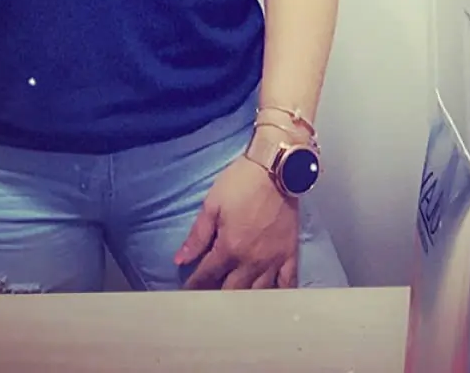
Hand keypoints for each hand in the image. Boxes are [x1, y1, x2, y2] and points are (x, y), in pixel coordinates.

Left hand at [175, 155, 299, 290]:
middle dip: (217, 296)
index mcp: (229, 248)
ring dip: (244, 298)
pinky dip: (279, 293)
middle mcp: (251, 260)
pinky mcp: (289, 253)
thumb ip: (197, 235)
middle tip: (208, 298)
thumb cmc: (240, 182)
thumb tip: (180, 259)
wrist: (276, 167)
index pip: (207, 275)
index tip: (187, 292)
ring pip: (258, 292)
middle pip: (231, 290)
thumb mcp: (212, 204)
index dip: (195, 285)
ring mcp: (273, 259)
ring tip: (234, 302)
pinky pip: (287, 282)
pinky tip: (271, 300)